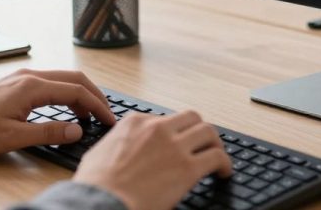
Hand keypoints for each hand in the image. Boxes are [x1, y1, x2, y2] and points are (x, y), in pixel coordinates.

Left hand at [0, 68, 116, 153]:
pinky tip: (67, 109)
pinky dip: (67, 93)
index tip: (109, 120)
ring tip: (90, 116)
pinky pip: (52, 82)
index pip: (77, 92)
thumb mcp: (14, 136)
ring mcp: (24, 76)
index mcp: (33, 86)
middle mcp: (31, 75)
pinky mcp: (18, 82)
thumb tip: (77, 130)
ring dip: (81, 94)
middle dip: (95, 96)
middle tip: (106, 116)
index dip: (98, 106)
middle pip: (75, 79)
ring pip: (64, 78)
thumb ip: (49, 132)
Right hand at [73, 110, 232, 209]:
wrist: (102, 202)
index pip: (164, 119)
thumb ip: (116, 145)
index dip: (174, 133)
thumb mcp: (99, 153)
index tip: (177, 143)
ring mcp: (174, 146)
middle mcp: (157, 128)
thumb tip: (120, 152)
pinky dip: (224, 164)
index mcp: (134, 123)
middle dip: (198, 130)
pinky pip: (217, 157)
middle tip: (202, 144)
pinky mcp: (188, 168)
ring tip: (218, 157)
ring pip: (208, 132)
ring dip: (215, 144)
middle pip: (191, 118)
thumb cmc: (95, 185)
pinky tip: (223, 173)